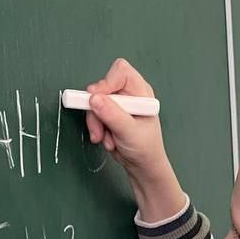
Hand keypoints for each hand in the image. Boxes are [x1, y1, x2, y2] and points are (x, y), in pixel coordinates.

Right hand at [85, 59, 185, 220]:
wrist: (142, 166)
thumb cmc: (146, 148)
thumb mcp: (129, 131)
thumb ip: (112, 114)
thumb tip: (94, 98)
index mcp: (141, 92)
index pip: (120, 72)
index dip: (106, 82)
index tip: (96, 98)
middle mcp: (129, 94)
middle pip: (102, 88)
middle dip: (98, 110)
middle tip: (99, 127)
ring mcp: (117, 105)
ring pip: (94, 103)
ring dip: (96, 123)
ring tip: (105, 139)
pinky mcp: (108, 115)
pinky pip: (93, 115)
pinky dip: (96, 128)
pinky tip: (107, 140)